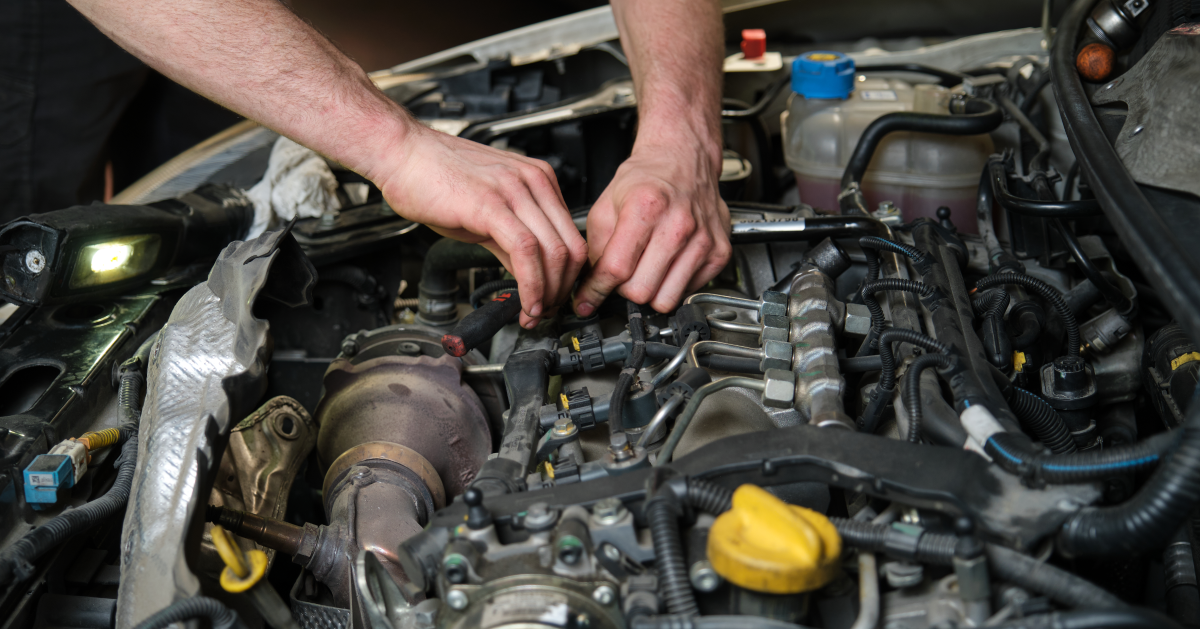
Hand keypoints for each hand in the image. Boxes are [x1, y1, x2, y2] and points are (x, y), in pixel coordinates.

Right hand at [376, 124, 587, 327]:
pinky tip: (524, 301)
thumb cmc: (435, 176)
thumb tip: (528, 273)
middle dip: (563, 290)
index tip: (554, 298)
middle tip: (546, 312)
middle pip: (572, 247)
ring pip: (554, 252)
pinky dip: (531, 284)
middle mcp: (533, 181)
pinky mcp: (490, 204)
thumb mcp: (487, 209)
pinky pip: (525, 250)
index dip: (568, 277)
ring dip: (548, 293)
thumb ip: (512, 241)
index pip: (572, 236)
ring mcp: (514, 190)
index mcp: (538, 180)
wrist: (401, 152)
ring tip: (533, 312)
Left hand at [574, 142, 730, 314]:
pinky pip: (688, 291)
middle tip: (623, 276)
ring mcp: (703, 241)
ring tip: (645, 271)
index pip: (616, 269)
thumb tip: (590, 287)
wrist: (683, 159)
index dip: (596, 290)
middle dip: (624, 290)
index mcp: (646, 208)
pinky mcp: (719, 253)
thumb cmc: (646, 179)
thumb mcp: (605, 205)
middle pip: (642, 291)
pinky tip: (668, 264)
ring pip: (666, 299)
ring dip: (651, 291)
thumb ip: (595, 249)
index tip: (587, 300)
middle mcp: (679, 225)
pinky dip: (673, 285)